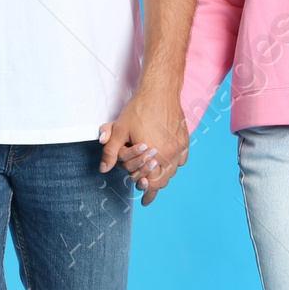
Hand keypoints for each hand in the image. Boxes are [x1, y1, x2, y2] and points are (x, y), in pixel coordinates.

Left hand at [98, 84, 188, 206]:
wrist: (159, 91)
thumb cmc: (139, 109)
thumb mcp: (120, 130)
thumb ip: (111, 152)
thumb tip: (103, 169)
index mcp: (155, 156)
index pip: (152, 183)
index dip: (147, 192)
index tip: (144, 199)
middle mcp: (171, 155)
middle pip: (164, 180)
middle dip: (155, 186)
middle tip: (147, 190)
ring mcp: (180, 147)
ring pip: (173, 171)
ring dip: (164, 175)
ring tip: (155, 177)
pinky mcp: (184, 139)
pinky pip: (182, 159)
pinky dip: (175, 163)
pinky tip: (168, 162)